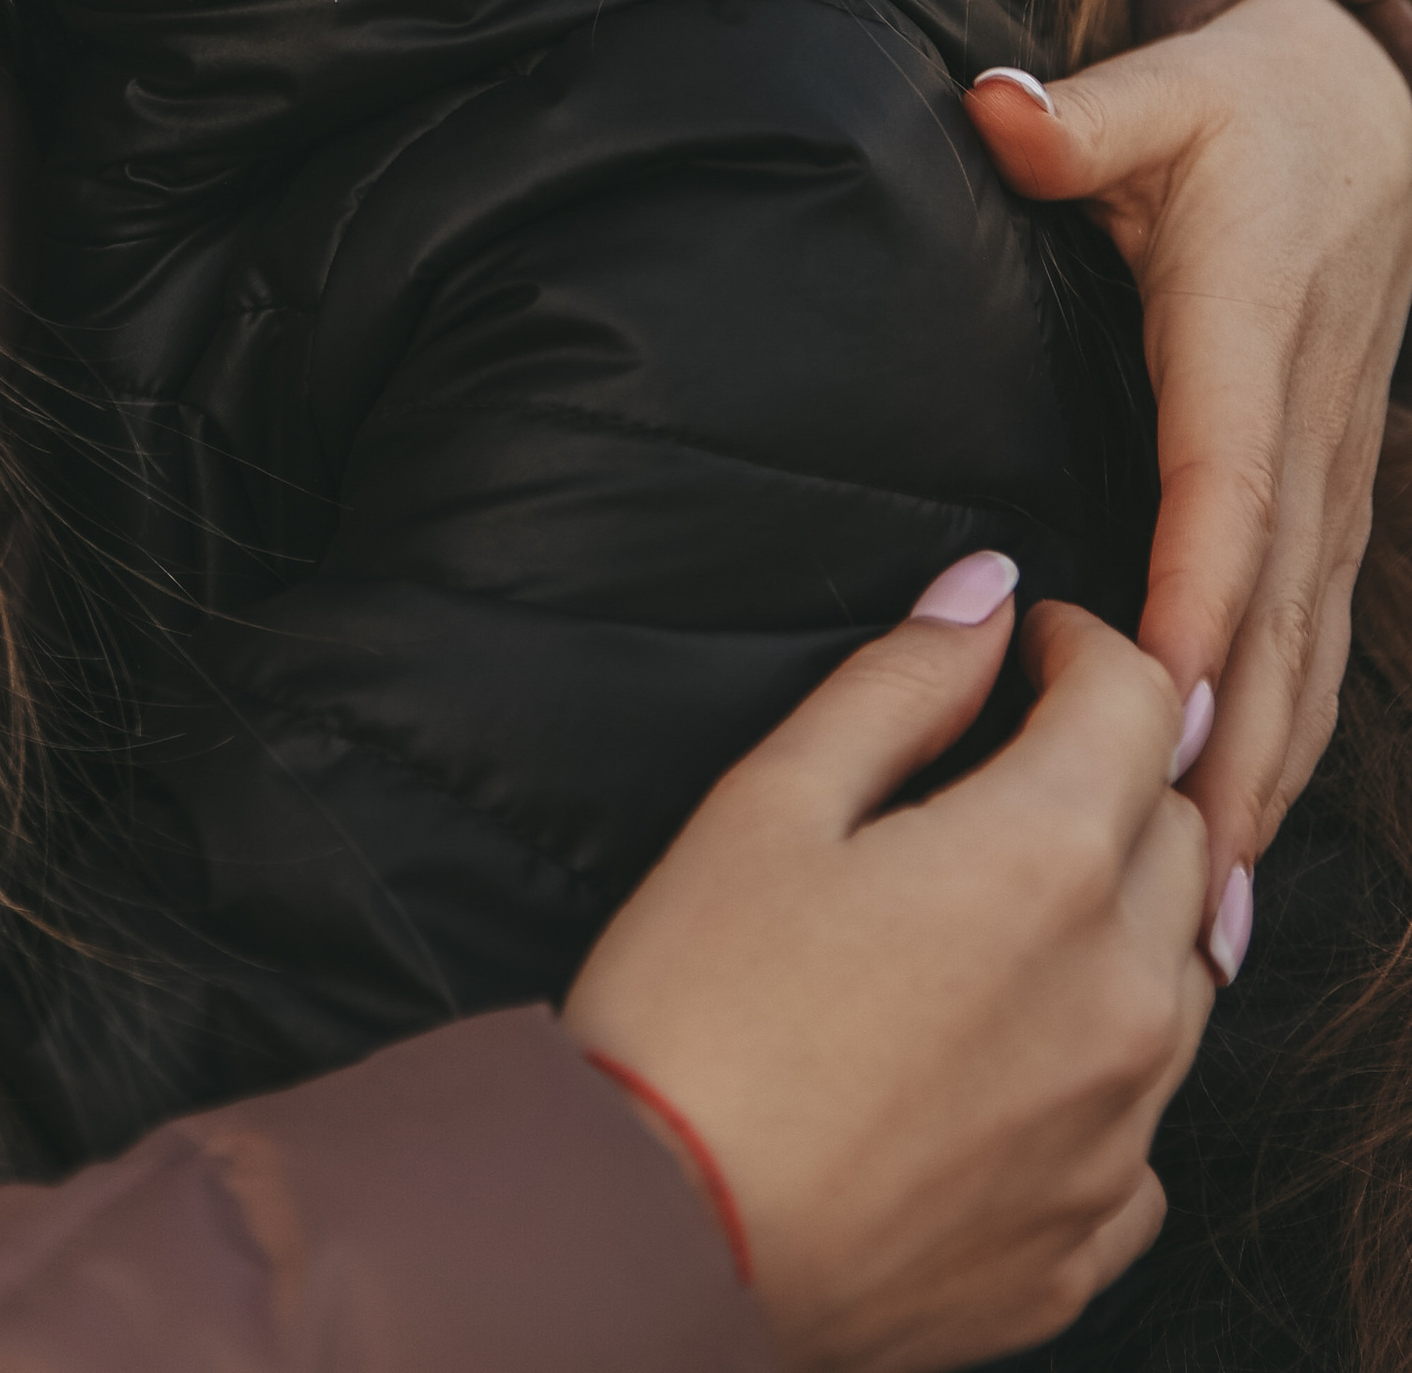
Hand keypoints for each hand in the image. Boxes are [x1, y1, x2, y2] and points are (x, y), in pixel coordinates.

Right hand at [564, 571, 1210, 1372]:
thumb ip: (898, 685)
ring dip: (1121, 916)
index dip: (1083, 646)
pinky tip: (1001, 1061)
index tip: (1030, 647)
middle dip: (1112, 773)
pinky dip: (1095, 1070)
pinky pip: (1141, 1124)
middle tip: (1011, 766)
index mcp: (1046, 862)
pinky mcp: (1090, 1236)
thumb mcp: (768, 803)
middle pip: (1179, 830)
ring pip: (1184, 976)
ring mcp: (1119, 1131)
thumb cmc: (695, 1013)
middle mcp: (1121, 995)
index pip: (1139, 699)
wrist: (662, 1247)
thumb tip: (986, 598)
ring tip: (1000, 912)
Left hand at [970, 0, 1411, 895]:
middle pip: (1277, 604)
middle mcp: (1302, 424)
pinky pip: (1316, 633)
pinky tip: (1248, 826)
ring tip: (1214, 902)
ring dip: (1269, 767)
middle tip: (1180, 873)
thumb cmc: (1241, 111)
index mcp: (1246, 334)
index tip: (1163, 692)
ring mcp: (1333, 472)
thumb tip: (997, 109)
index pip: (1225, 482)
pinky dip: (1290, 735)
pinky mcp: (1334, 497)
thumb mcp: (1163, 92)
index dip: (1198, 587)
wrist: (1370, 118)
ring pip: (1309, 642)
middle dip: (1239, 740)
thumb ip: (1079, 118)